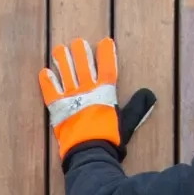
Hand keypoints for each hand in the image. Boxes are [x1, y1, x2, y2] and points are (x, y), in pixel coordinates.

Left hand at [41, 37, 156, 166]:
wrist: (90, 152)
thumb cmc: (110, 138)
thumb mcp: (128, 122)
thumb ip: (137, 107)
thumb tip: (149, 93)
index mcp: (105, 92)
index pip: (108, 67)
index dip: (107, 54)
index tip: (105, 42)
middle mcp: (87, 90)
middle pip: (83, 65)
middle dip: (81, 52)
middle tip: (78, 42)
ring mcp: (70, 98)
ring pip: (66, 73)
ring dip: (62, 60)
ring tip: (59, 49)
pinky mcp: (57, 108)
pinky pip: (50, 90)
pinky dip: (47, 81)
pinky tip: (44, 71)